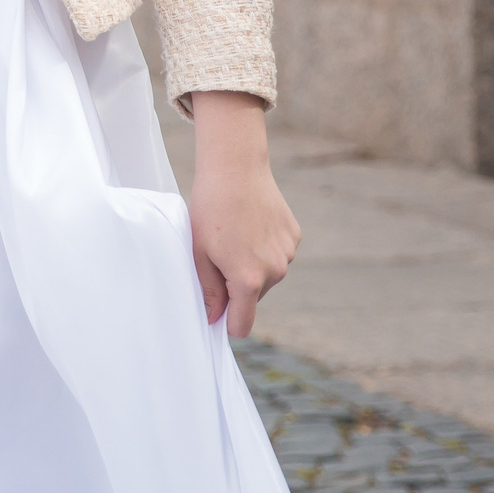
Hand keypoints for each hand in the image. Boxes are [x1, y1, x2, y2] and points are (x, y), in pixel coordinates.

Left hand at [186, 90, 300, 336]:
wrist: (235, 168)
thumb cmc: (209, 209)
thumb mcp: (199, 252)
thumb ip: (209, 290)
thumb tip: (215, 318)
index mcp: (248, 280)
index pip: (243, 324)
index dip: (228, 322)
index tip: (217, 313)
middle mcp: (274, 271)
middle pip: (253, 296)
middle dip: (237, 285)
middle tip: (218, 253)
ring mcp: (287, 253)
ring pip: (267, 274)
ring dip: (252, 265)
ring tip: (234, 234)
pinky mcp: (295, 236)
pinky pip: (277, 253)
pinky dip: (265, 246)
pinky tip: (251, 223)